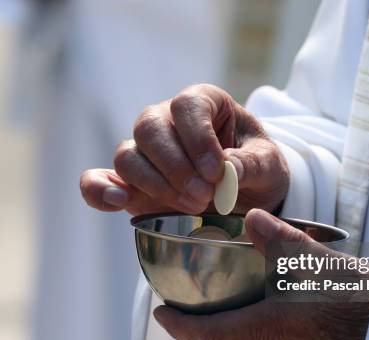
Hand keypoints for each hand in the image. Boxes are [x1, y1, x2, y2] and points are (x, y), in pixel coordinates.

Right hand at [79, 84, 288, 214]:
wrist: (247, 194)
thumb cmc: (256, 167)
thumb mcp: (268, 164)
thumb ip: (251, 164)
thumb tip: (226, 171)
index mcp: (203, 103)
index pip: (187, 105)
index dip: (198, 137)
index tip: (217, 170)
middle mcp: (167, 121)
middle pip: (149, 127)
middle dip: (175, 166)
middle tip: (204, 196)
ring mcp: (145, 152)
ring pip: (128, 155)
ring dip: (155, 184)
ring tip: (191, 207)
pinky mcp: (131, 182)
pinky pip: (100, 179)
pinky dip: (100, 190)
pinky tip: (117, 200)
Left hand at [153, 209, 368, 339]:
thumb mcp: (327, 266)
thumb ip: (286, 242)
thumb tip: (252, 217)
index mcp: (272, 331)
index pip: (210, 335)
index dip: (180, 327)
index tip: (161, 316)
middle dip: (201, 336)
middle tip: (190, 317)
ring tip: (225, 322)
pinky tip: (273, 334)